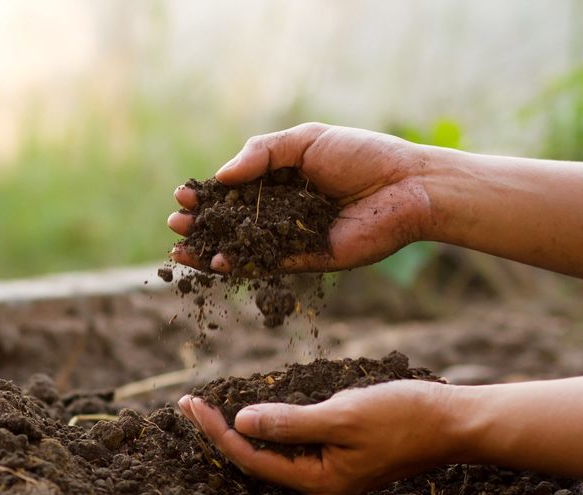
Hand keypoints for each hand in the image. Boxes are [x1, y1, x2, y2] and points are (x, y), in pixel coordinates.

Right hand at [167, 123, 434, 272]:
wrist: (408, 186)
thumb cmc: (363, 155)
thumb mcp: (306, 140)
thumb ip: (262, 153)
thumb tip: (221, 176)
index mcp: (283, 179)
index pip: (235, 190)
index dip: (208, 194)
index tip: (183, 194)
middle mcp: (284, 211)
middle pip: (232, 221)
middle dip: (202, 223)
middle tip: (175, 222)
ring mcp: (293, 238)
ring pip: (243, 247)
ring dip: (210, 250)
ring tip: (180, 249)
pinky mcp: (307, 260)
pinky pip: (267, 265)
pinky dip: (240, 266)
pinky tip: (216, 262)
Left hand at [177, 381, 462, 494]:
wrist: (454, 422)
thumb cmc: (403, 417)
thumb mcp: (342, 416)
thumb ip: (291, 423)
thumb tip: (242, 423)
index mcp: (317, 481)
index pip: (250, 458)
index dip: (216, 432)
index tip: (190, 404)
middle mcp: (320, 483)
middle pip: (256, 460)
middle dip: (221, 433)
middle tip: (189, 404)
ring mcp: (332, 472)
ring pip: (274, 454)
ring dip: (242, 430)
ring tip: (210, 408)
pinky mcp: (342, 457)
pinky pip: (295, 445)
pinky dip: (272, 427)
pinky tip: (258, 412)